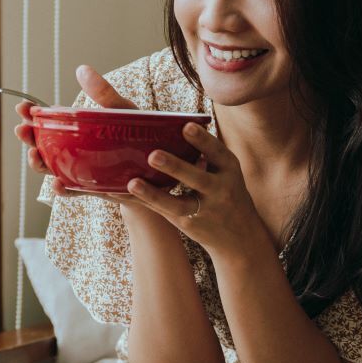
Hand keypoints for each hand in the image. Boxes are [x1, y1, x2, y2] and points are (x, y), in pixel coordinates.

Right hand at [15, 65, 135, 192]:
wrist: (157, 166)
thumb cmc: (136, 135)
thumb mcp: (121, 111)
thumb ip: (103, 94)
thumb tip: (81, 69)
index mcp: (74, 129)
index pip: (45, 121)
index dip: (30, 115)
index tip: (21, 107)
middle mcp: (71, 149)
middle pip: (40, 145)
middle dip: (28, 138)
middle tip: (21, 130)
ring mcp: (78, 169)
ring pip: (50, 169)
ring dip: (38, 164)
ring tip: (34, 156)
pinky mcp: (92, 187)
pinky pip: (73, 190)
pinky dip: (63, 189)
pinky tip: (58, 184)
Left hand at [122, 123, 267, 257]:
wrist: (240, 238)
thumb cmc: (227, 193)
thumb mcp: (226, 171)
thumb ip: (207, 153)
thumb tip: (177, 124)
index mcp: (229, 170)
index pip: (218, 152)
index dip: (202, 140)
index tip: (186, 126)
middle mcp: (219, 190)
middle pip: (197, 179)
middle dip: (176, 168)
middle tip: (153, 156)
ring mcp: (204, 210)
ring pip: (178, 204)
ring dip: (154, 194)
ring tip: (132, 183)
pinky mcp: (187, 224)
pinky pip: (162, 212)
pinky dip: (142, 202)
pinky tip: (120, 194)